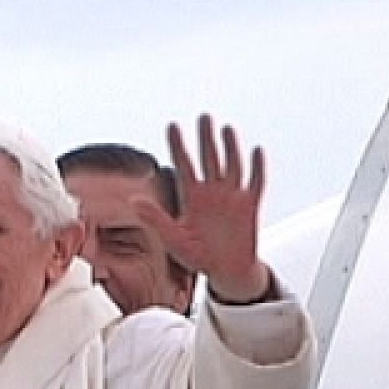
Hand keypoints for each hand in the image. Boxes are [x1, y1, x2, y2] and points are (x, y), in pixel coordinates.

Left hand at [134, 114, 270, 300]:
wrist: (225, 271)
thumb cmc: (197, 256)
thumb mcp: (173, 239)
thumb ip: (155, 219)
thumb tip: (133, 200)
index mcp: (191, 197)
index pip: (183, 165)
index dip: (177, 146)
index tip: (172, 125)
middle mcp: (211, 192)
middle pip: (209, 159)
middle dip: (205, 139)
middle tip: (202, 117)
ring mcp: (231, 197)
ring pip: (231, 165)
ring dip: (229, 148)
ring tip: (225, 129)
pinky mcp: (250, 205)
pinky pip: (255, 182)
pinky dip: (256, 167)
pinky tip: (255, 150)